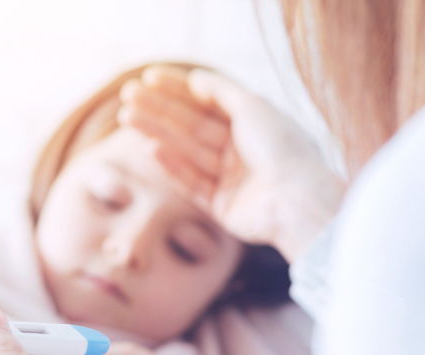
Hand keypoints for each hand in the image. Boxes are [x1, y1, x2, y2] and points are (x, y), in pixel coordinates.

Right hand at [118, 66, 344, 260]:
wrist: (296, 200)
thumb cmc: (281, 148)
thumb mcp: (253, 106)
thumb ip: (221, 91)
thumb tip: (196, 78)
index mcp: (254, 124)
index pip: (208, 102)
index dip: (179, 88)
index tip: (149, 76)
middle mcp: (242, 150)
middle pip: (193, 126)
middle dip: (160, 110)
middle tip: (128, 97)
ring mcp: (232, 179)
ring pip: (188, 152)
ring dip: (158, 133)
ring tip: (128, 118)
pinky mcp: (222, 206)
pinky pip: (192, 183)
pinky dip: (173, 166)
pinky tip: (152, 149)